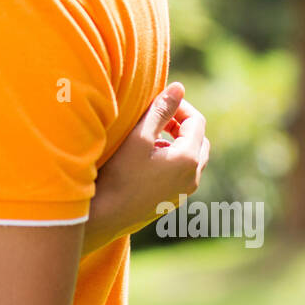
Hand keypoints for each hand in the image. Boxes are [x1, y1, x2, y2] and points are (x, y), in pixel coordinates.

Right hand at [87, 82, 209, 246]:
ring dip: (176, 144)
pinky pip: (181, 174)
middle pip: (199, 141)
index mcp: (188, 159)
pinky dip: (171, 160)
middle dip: (181, 125)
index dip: (180, 106)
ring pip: (191, 159)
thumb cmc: (119, 174)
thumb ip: (161, 110)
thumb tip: (180, 87)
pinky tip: (145, 161)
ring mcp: (183, 193)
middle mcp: (192, 178)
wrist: (105, 216)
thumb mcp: (139, 137)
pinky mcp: (171, 202)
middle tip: (157, 119)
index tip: (158, 102)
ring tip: (149, 139)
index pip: (197, 122)